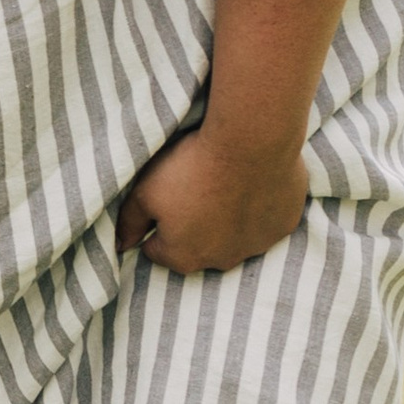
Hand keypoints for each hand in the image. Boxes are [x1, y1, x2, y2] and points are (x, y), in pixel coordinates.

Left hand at [117, 127, 309, 276]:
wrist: (250, 142)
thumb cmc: (190, 167)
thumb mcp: (144, 192)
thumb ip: (129, 223)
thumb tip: (120, 246)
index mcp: (183, 257)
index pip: (157, 250)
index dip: (155, 224)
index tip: (163, 199)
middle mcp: (221, 261)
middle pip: (198, 247)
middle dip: (193, 226)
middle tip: (194, 189)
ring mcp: (257, 246)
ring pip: (235, 238)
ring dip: (228, 220)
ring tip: (224, 184)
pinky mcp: (283, 225)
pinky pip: (265, 221)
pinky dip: (258, 207)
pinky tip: (252, 182)